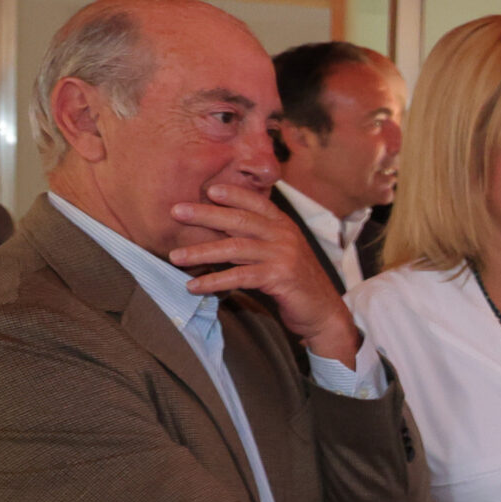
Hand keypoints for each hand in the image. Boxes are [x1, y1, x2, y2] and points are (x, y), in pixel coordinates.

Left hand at [168, 183, 362, 367]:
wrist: (324, 312)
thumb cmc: (297, 283)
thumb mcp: (281, 253)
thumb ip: (259, 239)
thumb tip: (221, 230)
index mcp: (284, 225)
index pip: (257, 202)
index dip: (233, 194)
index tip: (208, 189)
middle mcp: (284, 236)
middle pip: (240, 219)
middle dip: (205, 214)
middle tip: (176, 211)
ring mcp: (283, 255)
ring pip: (235, 247)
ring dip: (202, 252)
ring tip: (176, 257)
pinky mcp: (280, 277)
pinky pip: (239, 276)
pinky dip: (214, 281)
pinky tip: (195, 286)